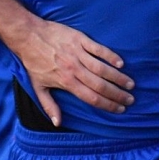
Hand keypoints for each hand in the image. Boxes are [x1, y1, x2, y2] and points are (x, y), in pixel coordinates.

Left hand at [10, 19, 133, 124]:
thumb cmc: (33, 62)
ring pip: (102, 68)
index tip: (119, 109)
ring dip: (118, 77)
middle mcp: (74, 69)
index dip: (107, 105)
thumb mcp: (38, 87)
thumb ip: (49, 106)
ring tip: (130, 84)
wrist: (28, 36)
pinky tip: (121, 64)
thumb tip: (57, 123)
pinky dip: (110, 56)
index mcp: (66, 82)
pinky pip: (99, 49)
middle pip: (100, 86)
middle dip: (117, 94)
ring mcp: (78, 54)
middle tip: (130, 99)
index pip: (91, 98)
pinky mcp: (80, 40)